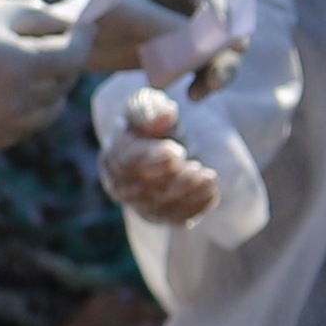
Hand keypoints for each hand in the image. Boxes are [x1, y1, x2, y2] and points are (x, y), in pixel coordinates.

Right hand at [0, 0, 87, 151]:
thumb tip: (70, 25)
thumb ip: (37, 16)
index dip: (82, 35)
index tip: (81, 25)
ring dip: (49, 88)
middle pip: (64, 82)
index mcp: (20, 64)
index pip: (75, 53)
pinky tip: (7, 89)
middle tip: (56, 42)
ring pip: (49, 110)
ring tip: (31, 67)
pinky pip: (22, 127)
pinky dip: (25, 110)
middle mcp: (15, 102)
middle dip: (64, 59)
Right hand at [97, 83, 221, 226]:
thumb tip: (162, 117)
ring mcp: (138, 203)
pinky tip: (213, 191)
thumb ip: (150, 109)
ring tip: (209, 176)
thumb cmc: (154, 122)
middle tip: (196, 165)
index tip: (179, 151)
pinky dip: (196, 208)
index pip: (127, 163)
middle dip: (174, 179)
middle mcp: (119, 184)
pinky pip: (174, 219)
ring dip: (188, 194)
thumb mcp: (150, 106)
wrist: (164, 143)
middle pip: (142, 190)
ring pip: (159, 207)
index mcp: (113, 155)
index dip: (153, 159)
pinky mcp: (159, 215)